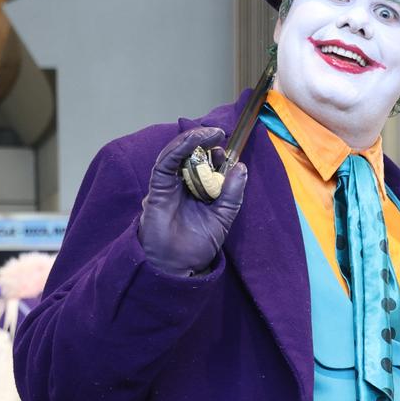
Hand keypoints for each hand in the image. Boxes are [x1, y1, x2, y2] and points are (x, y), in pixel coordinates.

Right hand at [138, 127, 246, 275]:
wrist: (178, 267)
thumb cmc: (197, 246)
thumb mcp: (223, 218)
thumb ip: (232, 194)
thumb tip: (242, 167)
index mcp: (197, 191)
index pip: (206, 165)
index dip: (218, 154)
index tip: (230, 150)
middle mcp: (182, 185)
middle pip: (192, 155)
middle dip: (206, 142)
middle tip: (220, 135)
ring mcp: (169, 185)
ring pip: (177, 154)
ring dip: (193, 139)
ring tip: (211, 133)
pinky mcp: (157, 188)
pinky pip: (166, 163)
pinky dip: (178, 149)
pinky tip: (193, 140)